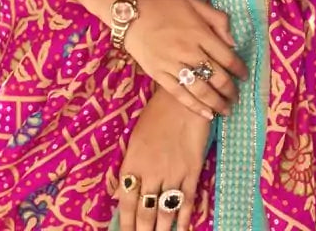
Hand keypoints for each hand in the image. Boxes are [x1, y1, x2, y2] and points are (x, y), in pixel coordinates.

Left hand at [115, 86, 210, 230]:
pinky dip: (185, 218)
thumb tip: (123, 190)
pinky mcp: (192, 170)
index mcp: (133, 162)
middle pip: (145, 211)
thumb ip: (132, 164)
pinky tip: (183, 230)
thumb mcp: (136, 137)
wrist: (183, 97)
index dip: (126, 221)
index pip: (126, 201)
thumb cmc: (157, 113)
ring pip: (164, 211)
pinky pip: (187, 200)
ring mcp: (172, 172)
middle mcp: (151, 171)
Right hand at [122, 0, 247, 120]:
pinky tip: (206, 114)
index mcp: (199, 32)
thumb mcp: (194, 1)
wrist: (129, 7)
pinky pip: (179, 94)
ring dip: (216, 103)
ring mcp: (172, 64)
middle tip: (237, 97)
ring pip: (200, 90)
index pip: (227, 56)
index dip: (239, 69)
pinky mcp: (158, 74)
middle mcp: (189, 51)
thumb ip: (216, 19)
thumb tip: (232, 42)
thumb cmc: (163, 1)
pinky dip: (195, 106)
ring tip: (226, 110)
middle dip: (230, 90)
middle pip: (217, 77)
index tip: (245, 76)